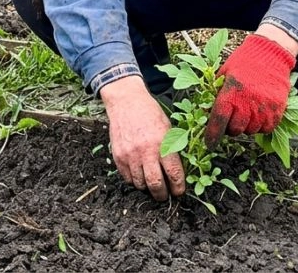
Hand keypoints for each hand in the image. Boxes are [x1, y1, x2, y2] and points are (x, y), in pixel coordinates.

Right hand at [99, 75, 186, 200]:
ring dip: (147, 187)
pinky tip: (139, 174)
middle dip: (162, 194)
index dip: (178, 187)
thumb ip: (172, 149)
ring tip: (151, 184)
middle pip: (155, 185)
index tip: (179, 191)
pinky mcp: (118, 156)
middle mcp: (146, 152)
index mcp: (162, 144)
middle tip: (165, 195)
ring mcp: (130, 155)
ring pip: (140, 184)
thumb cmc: (150, 113)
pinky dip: (134, 180)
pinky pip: (127, 178)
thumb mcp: (168, 128)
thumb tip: (178, 172)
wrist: (126, 102)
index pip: (174, 174)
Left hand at [204, 34, 294, 145]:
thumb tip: (204, 113)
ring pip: (250, 131)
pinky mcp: (277, 110)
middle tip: (232, 116)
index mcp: (231, 92)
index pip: (218, 120)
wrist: (270, 54)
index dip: (212, 135)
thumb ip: (215, 94)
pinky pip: (266, 128)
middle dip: (230, 127)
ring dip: (246, 126)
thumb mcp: (224, 74)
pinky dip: (261, 125)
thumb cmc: (243, 62)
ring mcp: (264, 107)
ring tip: (247, 111)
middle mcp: (248, 102)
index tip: (209, 143)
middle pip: (235, 130)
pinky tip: (258, 113)